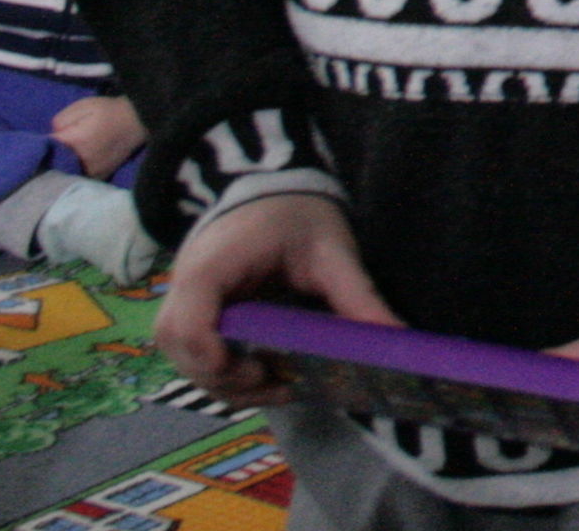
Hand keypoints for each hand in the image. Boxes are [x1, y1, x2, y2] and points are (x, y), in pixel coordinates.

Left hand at [51, 93, 144, 178]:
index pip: (48, 148)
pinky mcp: (100, 176)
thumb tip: (52, 137)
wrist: (139, 120)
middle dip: (54, 156)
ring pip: (68, 173)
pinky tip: (80, 162)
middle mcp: (82, 162)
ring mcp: (92, 172)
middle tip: (59, 146)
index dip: (45, 142)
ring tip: (69, 155)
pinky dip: (77, 171)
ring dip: (65, 165)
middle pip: (56, 164)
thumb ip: (60, 121)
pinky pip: (81, 177)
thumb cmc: (109, 111)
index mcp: (76, 143)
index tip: (49, 137)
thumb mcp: (82, 106)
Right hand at [156, 193, 396, 404]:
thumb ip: (357, 295)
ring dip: (227, 385)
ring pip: (187, 362)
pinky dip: (226, 375)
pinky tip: (265, 376)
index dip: (213, 359)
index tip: (260, 371)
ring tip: (278, 386)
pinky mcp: (194, 315)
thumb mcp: (332, 250)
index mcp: (211, 268)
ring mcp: (183, 304)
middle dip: (228, 380)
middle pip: (184, 352)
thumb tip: (395, 336)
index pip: (188, 325)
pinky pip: (198, 356)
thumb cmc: (297, 216)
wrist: (273, 191)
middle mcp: (183, 289)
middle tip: (280, 383)